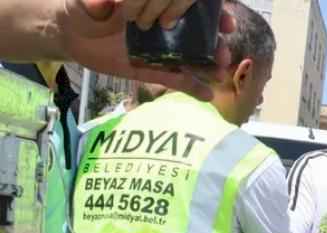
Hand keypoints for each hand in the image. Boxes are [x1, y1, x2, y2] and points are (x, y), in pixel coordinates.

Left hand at [58, 0, 234, 99]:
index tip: (224, 21)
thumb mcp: (87, 1)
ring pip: (191, 58)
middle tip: (223, 53)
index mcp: (156, 5)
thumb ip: (97, 1)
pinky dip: (192, 88)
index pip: (188, 6)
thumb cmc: (82, 8)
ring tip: (220, 73)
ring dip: (209, 66)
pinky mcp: (152, 70)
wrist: (69, 34)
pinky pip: (175, 79)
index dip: (211, 13)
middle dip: (215, 43)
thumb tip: (105, 3)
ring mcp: (161, 50)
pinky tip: (208, 96)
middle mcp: (165, 27)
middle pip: (198, 34)